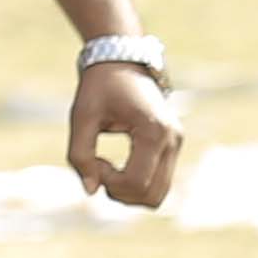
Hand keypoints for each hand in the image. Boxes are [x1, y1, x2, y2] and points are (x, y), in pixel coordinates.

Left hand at [69, 56, 185, 208]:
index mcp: (154, 130)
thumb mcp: (81, 118)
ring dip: (128, 193)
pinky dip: (136, 185)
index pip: (136, 183)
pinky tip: (117, 167)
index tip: (93, 162)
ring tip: (106, 168)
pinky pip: (158, 183)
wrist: (121, 61)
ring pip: (158, 194)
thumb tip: (90, 192)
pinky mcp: (172, 146)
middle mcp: (172, 139)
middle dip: (120, 193)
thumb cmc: (99, 87)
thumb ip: (80, 156)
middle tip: (98, 169)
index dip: (109, 183)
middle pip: (152, 196)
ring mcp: (176, 143)